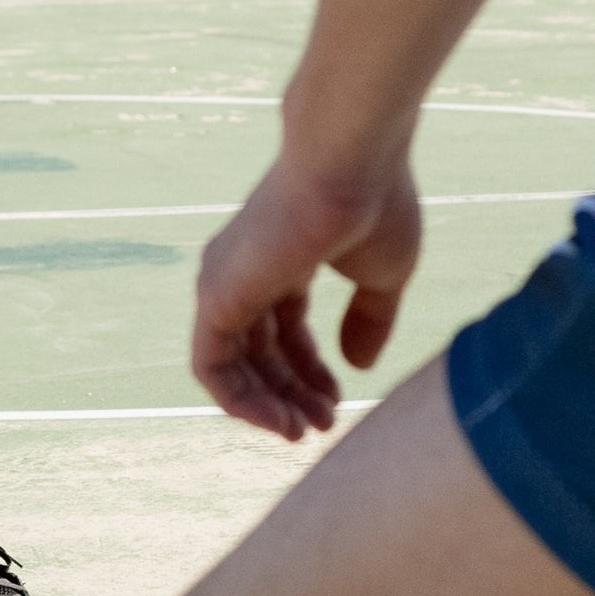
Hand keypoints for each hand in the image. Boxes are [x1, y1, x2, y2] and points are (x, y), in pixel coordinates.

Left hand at [189, 147, 422, 440]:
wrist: (348, 165)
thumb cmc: (373, 205)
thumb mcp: (382, 275)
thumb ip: (369, 319)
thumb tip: (357, 367)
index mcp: (285, 257)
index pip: (285, 326)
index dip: (310, 369)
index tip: (339, 399)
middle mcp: (246, 269)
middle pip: (259, 348)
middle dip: (291, 392)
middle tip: (324, 425)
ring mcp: (226, 281)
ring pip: (233, 362)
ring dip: (267, 404)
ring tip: (304, 430)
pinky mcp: (216, 296)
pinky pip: (212, 366)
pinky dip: (240, 400)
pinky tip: (277, 421)